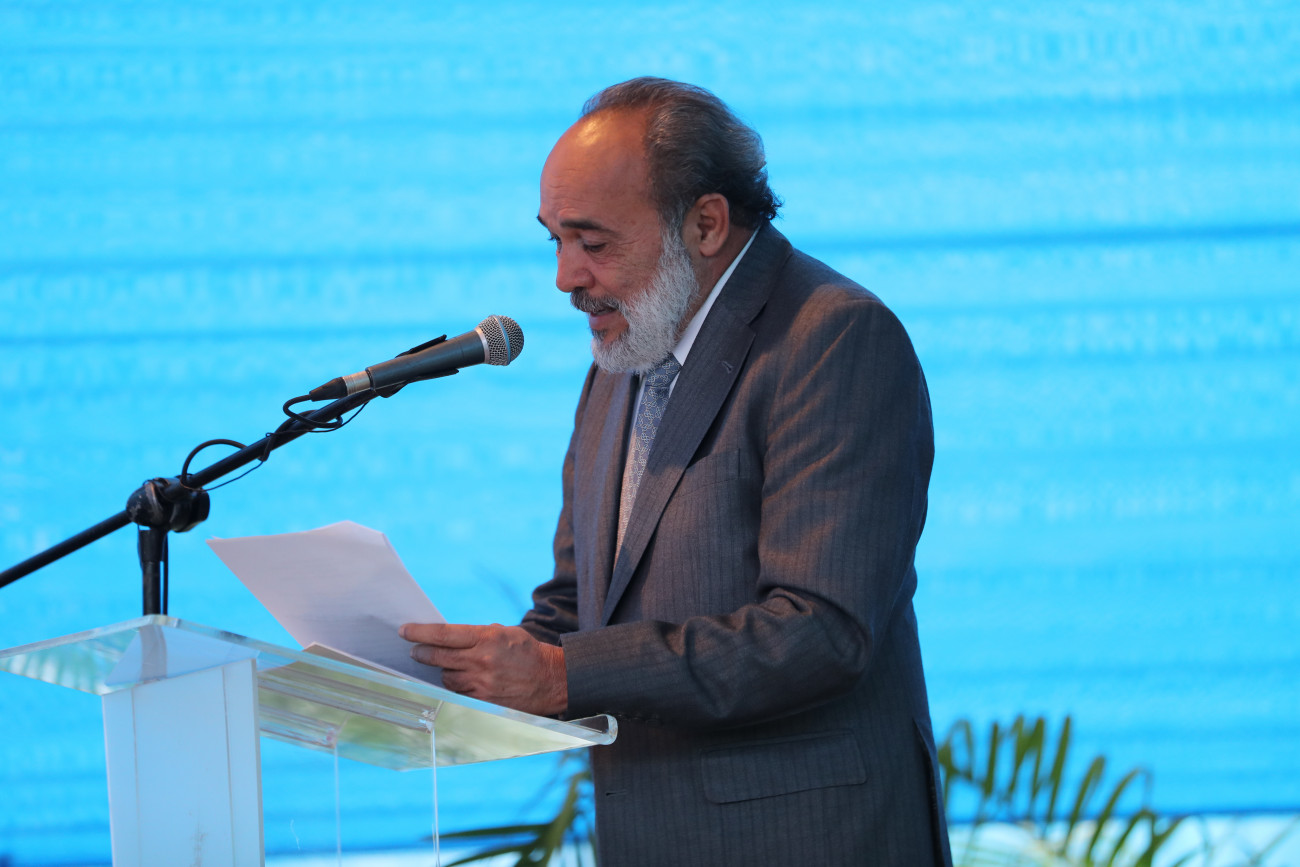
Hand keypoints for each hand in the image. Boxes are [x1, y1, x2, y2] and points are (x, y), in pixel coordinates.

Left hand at [399, 622, 567, 716]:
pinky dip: (456, 687)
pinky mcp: (484, 702)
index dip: (420, 632)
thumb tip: (447, 638)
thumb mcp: (504, 633)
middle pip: (439, 657)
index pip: (444, 634)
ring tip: (445, 667)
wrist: (552, 679)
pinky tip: (460, 681)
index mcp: (487, 638)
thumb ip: (476, 635)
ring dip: (442, 672)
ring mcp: (482, 684)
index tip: (404, 631)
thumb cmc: (526, 652)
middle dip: (422, 653)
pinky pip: (459, 694)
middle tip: (414, 651)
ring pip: (447, 678)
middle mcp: (482, 660)